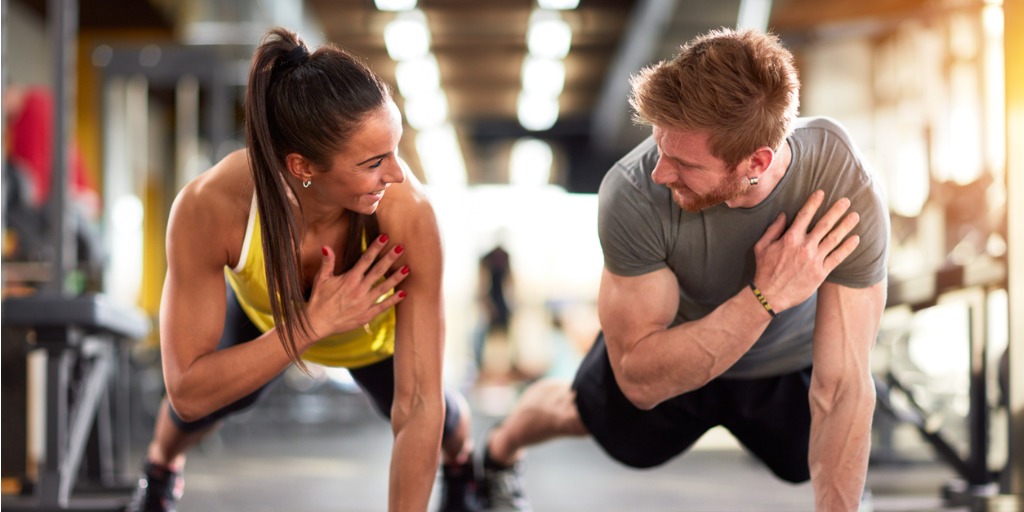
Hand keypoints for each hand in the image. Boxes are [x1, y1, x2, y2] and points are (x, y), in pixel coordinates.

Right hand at [305, 234, 409, 343]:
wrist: (317, 324)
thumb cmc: (319, 300)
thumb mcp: (321, 279)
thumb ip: (327, 263)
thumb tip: (326, 246)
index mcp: (349, 279)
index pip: (365, 259)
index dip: (376, 247)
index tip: (385, 237)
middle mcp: (359, 290)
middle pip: (378, 271)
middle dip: (390, 258)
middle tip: (401, 248)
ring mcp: (364, 303)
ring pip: (384, 288)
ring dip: (396, 278)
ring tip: (408, 269)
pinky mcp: (367, 315)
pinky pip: (383, 306)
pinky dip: (394, 300)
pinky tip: (404, 293)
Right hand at [752, 190, 859, 312]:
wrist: (769, 295)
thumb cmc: (764, 270)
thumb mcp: (762, 247)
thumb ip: (773, 229)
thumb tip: (784, 214)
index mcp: (790, 239)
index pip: (805, 215)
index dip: (814, 202)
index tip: (822, 193)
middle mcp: (804, 247)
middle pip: (824, 224)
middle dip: (836, 211)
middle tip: (846, 200)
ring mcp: (814, 260)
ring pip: (834, 239)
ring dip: (846, 226)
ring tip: (855, 216)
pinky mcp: (821, 273)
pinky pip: (837, 258)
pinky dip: (847, 248)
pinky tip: (856, 239)